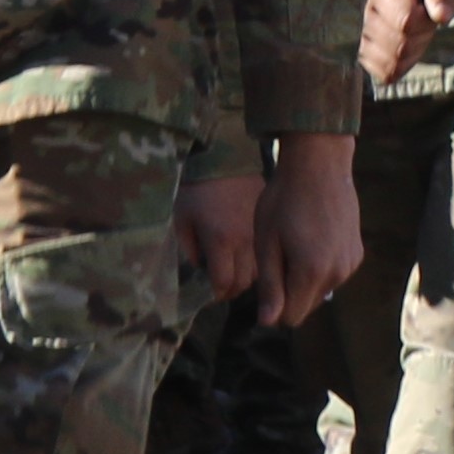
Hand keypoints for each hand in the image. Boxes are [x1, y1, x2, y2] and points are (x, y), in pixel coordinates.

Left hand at [174, 176, 262, 309]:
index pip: (224, 282)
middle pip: (246, 282)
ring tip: (237, 273)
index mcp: (221, 241)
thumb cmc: (197, 189)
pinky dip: (263, 263)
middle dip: (233, 290)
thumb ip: (189, 249)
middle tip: (222, 287)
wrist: (227, 159)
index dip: (217, 294)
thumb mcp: (182, 219)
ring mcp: (262, 234)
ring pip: (263, 271)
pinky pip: (271, 254)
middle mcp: (245, 242)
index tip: (210, 294)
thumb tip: (201, 270)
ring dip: (249, 278)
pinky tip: (252, 258)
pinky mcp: (271, 225)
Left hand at [253, 133, 361, 326]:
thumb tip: (269, 322)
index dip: (272, 306)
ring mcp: (351, 264)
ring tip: (293, 246)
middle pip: (306, 307)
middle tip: (276, 257)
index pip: (290, 317)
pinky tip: (311, 240)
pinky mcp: (357, 254)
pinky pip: (333, 275)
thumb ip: (270, 285)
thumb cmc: (283, 201)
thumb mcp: (267, 243)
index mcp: (312, 272)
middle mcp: (338, 274)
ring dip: (304, 280)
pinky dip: (319, 268)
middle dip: (288, 294)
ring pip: (320, 291)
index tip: (264, 279)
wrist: (319, 168)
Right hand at [361, 0, 453, 86]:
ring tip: (416, 30)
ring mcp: (366, 32)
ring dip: (414, 52)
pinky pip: (383, 71)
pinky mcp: (367, 49)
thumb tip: (442, 18)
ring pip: (393, 61)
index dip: (424, 22)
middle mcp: (370, 12)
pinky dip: (401, 67)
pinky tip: (407, 49)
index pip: (405, 22)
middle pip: (401, 45)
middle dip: (423, 37)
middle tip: (425, 18)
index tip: (427, 9)